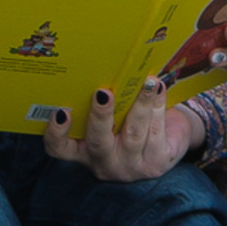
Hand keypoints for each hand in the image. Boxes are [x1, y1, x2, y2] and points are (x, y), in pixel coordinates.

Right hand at [42, 78, 206, 181]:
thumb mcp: (112, 112)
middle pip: (97, 142)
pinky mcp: (156, 164)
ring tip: (146, 81)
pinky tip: (158, 89)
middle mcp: (104, 162)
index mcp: (83, 149)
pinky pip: (155, 133)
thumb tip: (102, 60)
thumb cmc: (130, 118)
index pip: (60, 148)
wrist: (169, 139)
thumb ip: (101, 97)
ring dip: (139, 104)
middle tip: (103, 93)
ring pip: (133, 134)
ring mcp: (130, 166)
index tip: (62, 111)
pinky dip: (157, 107)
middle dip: (100, 116)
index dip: (56, 133)